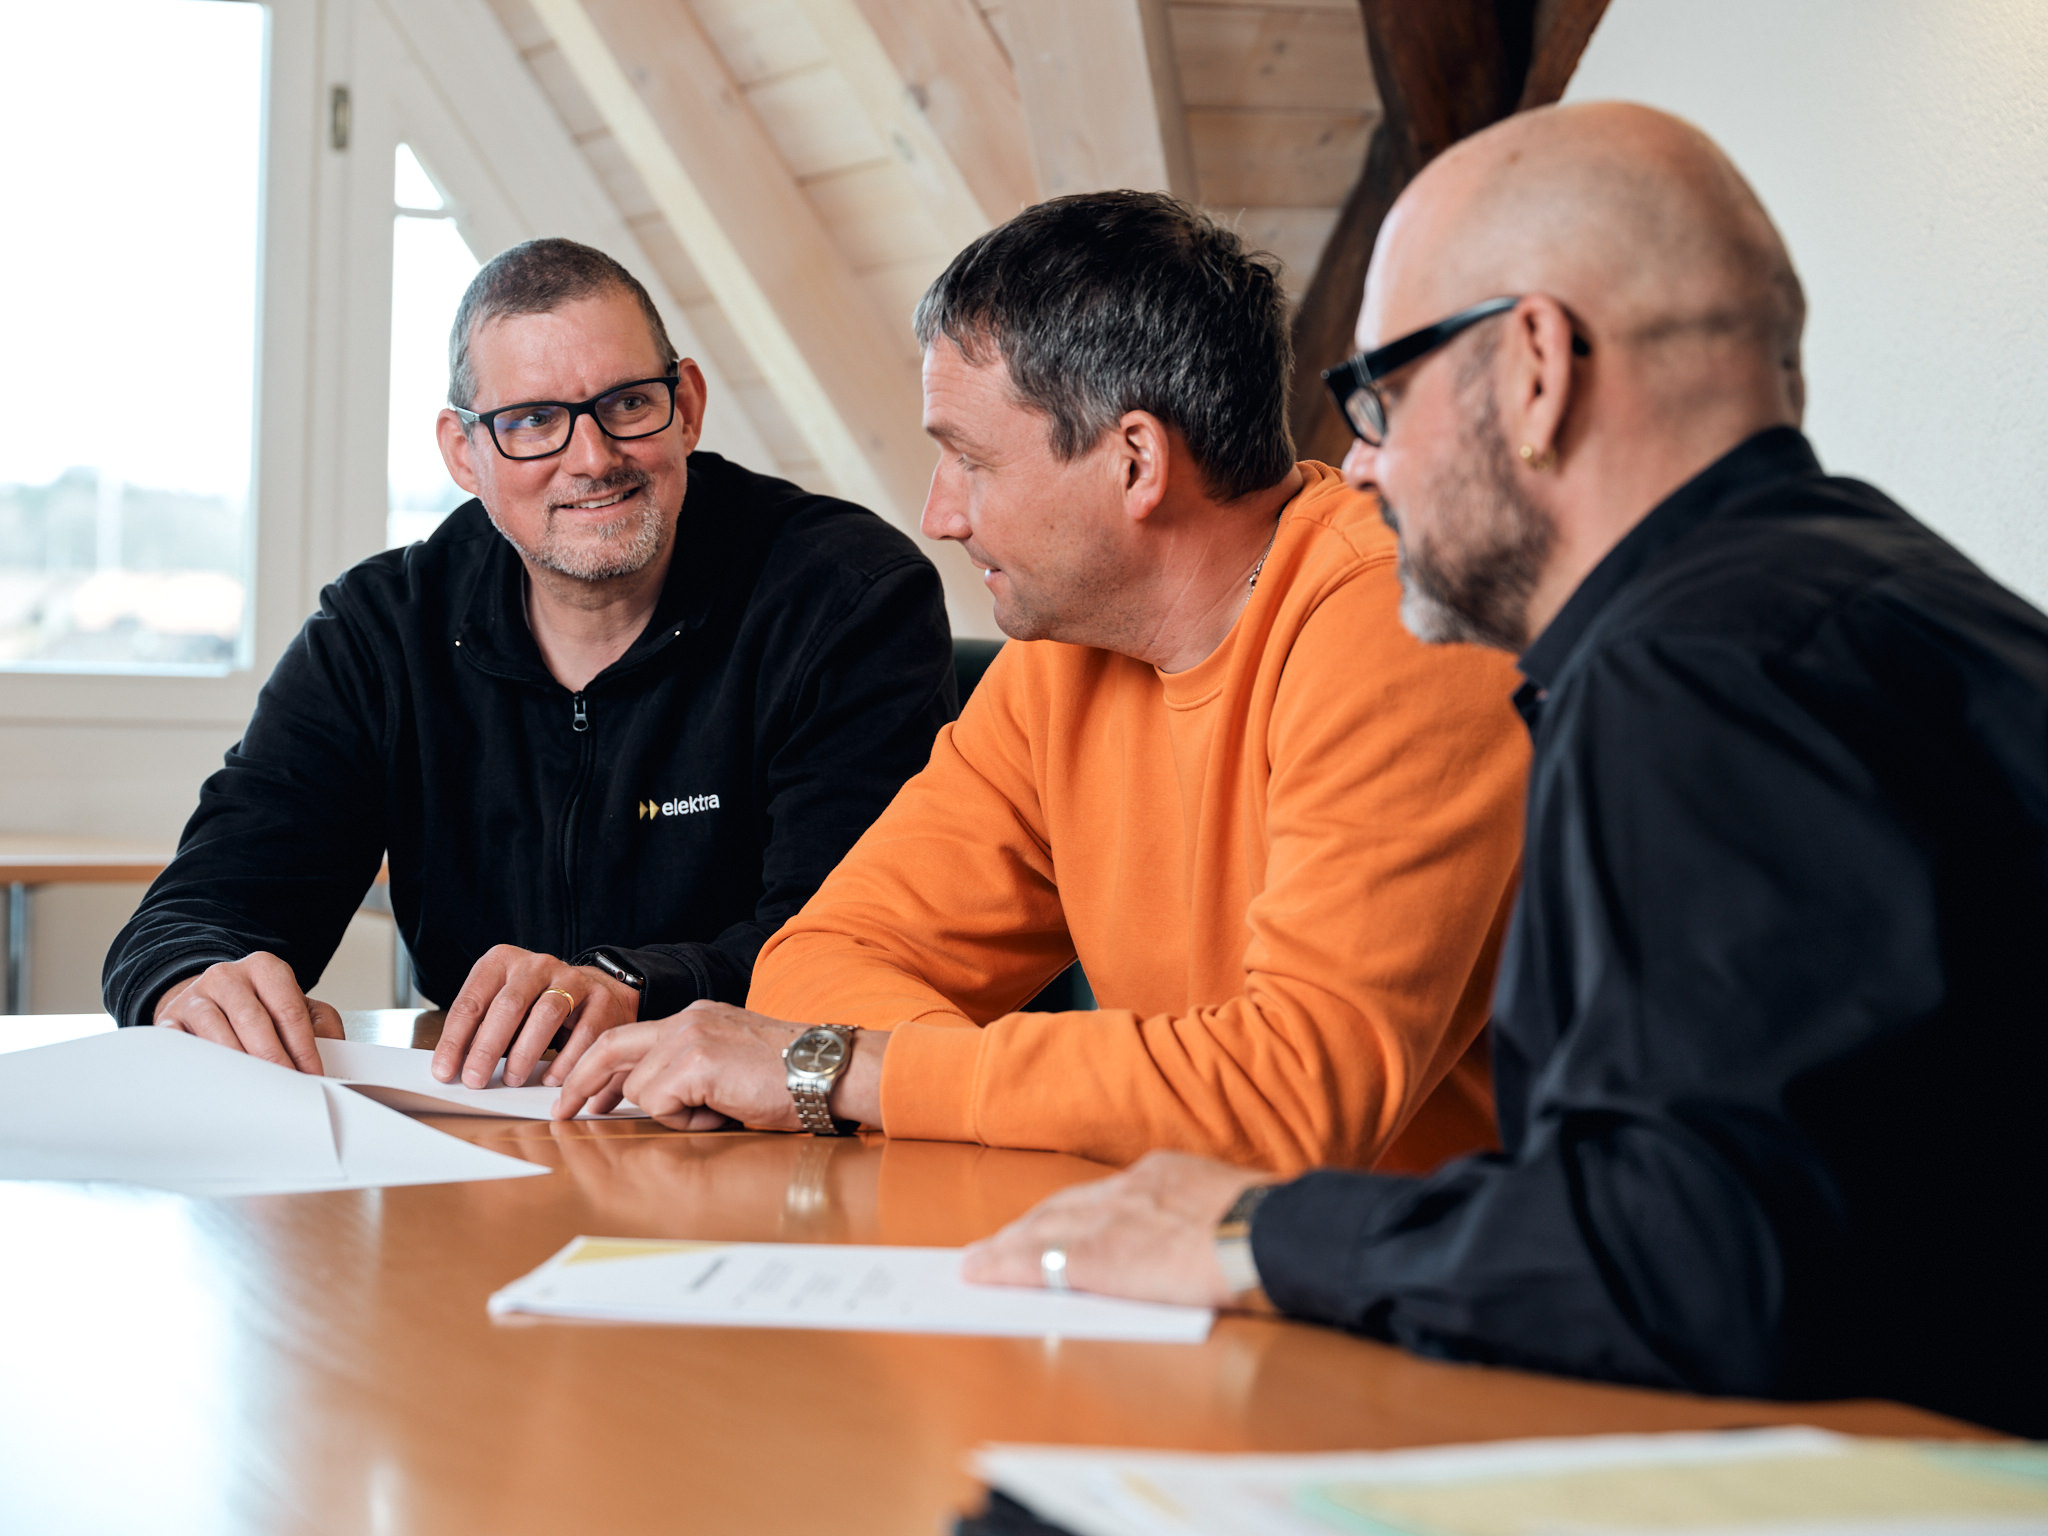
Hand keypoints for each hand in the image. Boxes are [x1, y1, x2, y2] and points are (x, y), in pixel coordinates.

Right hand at [152, 952, 342, 1073]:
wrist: (210, 998)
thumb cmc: (260, 1007)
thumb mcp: (297, 1005)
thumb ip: (321, 1025)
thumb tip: (333, 1058)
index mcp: (264, 968)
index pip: (289, 1011)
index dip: (304, 1048)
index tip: (313, 1076)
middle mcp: (227, 977)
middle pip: (254, 1022)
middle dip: (274, 1060)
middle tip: (286, 1089)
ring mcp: (194, 997)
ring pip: (217, 1036)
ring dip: (239, 1068)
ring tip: (256, 1093)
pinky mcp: (169, 1020)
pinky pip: (182, 1047)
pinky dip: (200, 1068)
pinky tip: (216, 1087)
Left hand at [434, 945, 640, 1088]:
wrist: (594, 991)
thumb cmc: (536, 1004)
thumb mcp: (503, 1005)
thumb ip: (479, 1028)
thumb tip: (452, 1068)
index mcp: (502, 961)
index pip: (472, 1002)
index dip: (454, 1040)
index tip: (444, 1072)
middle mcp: (537, 964)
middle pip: (508, 1005)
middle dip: (488, 1048)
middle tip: (475, 1080)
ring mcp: (572, 978)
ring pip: (546, 1014)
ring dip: (525, 1053)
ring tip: (512, 1079)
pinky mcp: (600, 998)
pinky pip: (582, 1033)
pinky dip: (565, 1060)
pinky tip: (551, 1078)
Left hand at [551, 1001, 885, 1129]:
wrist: (828, 1072)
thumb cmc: (792, 1078)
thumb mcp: (729, 1066)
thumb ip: (689, 1073)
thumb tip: (648, 1099)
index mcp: (696, 1018)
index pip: (630, 1037)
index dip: (599, 1067)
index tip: (584, 1094)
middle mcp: (687, 1019)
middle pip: (610, 1046)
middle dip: (579, 1081)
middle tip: (561, 1112)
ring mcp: (690, 1037)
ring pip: (639, 1087)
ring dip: (670, 1113)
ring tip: (716, 1111)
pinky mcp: (696, 1061)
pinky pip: (660, 1103)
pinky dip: (684, 1120)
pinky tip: (721, 1111)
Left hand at [959, 1151, 1271, 1307]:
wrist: (1274, 1235)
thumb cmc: (1276, 1231)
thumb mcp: (1236, 1206)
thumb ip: (1205, 1216)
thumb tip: (1208, 1238)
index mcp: (1166, 1173)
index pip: (1105, 1193)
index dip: (1074, 1211)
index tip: (1058, 1222)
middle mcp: (1129, 1187)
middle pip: (1064, 1204)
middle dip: (1030, 1224)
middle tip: (999, 1242)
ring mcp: (1111, 1218)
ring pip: (1043, 1226)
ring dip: (1008, 1244)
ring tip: (981, 1259)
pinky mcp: (1099, 1256)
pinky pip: (1039, 1258)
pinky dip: (1004, 1264)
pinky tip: (981, 1272)